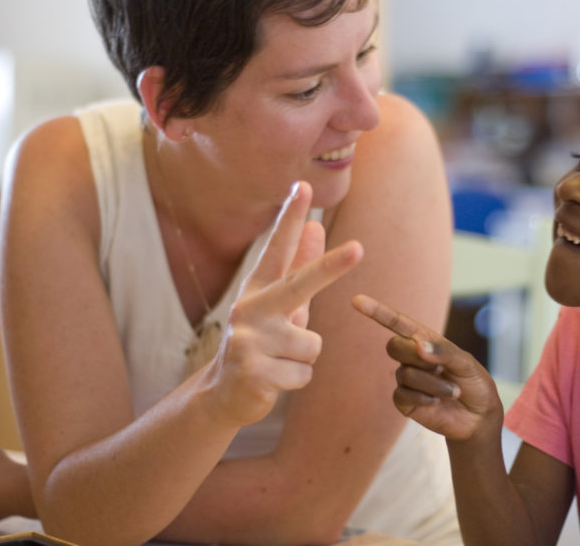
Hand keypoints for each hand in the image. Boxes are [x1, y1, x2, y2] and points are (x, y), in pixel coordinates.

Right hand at [202, 181, 362, 426]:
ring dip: (302, 359)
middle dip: (330, 267)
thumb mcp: (280, 305)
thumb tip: (317, 227)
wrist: (221, 394)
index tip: (304, 186)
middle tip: (358, 248)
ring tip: (277, 362)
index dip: (290, 217)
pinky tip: (272, 380)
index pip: (278, 247)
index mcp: (257, 289)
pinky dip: (295, 381)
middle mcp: (249, 309)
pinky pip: (304, 374)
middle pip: (299, 285)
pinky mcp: (254, 373)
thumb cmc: (261, 342)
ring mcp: (249, 341)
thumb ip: (299, 268)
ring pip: (312, 345)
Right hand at [351, 293, 503, 442]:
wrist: (478, 417)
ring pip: (405, 374)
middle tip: (442, 368)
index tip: (356, 300)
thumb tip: (418, 346)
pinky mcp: (404, 402)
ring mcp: (406, 379)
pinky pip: (402, 394)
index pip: (398, 323)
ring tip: (452, 391)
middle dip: (418, 356)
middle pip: (394, 346)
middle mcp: (412, 357)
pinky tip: (437, 402)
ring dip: (433, 384)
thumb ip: (444, 351)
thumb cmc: (474, 383)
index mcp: (425, 340)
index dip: (377, 311)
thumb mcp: (466, 363)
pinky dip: (424, 398)